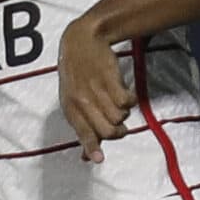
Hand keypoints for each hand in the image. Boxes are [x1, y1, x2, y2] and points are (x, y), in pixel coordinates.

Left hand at [60, 19, 132, 161]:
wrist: (81, 41)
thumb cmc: (76, 76)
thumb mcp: (71, 101)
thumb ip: (81, 129)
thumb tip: (86, 159)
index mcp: (70, 108)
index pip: (82, 133)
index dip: (91, 147)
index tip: (99, 159)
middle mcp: (81, 100)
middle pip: (106, 130)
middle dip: (117, 133)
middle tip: (120, 129)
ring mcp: (96, 90)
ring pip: (119, 117)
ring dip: (124, 115)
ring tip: (119, 105)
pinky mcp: (111, 78)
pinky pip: (127, 102)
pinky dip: (130, 101)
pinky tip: (125, 95)